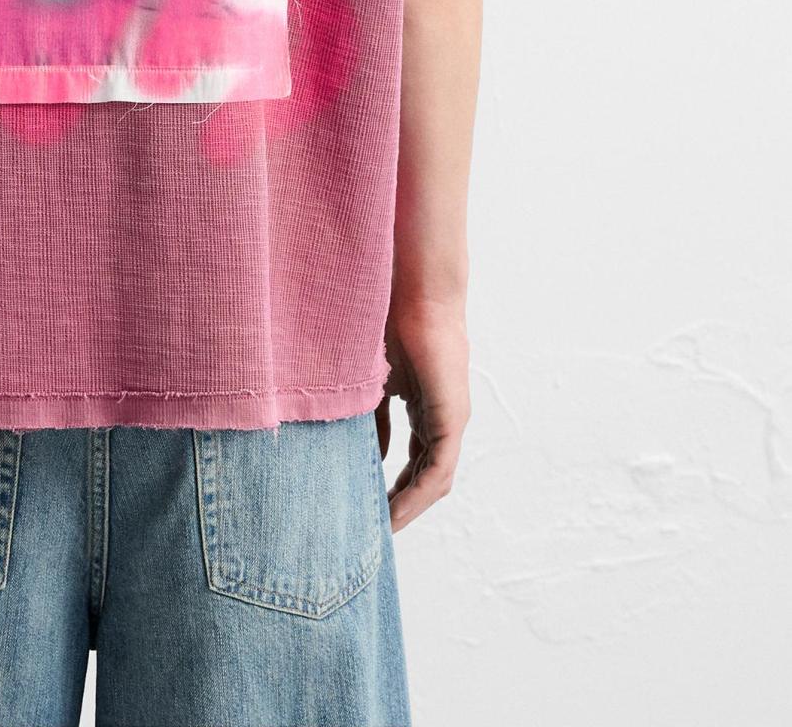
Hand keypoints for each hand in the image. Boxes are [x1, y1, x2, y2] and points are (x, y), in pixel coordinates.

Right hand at [375, 298, 469, 531]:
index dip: (398, 489)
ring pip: (435, 479)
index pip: (417, 462)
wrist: (413, 292)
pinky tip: (396, 510)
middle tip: (377, 528)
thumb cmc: (389, 322)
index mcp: (427, 408)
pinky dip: (417, 492)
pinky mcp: (452, 418)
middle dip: (404, 504)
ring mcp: (452, 420)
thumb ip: (374, 418)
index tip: (374, 508)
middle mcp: (445, 420)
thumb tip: (370, 456)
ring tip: (385, 528)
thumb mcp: (374, 380)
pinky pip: (438, 468)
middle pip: (428, 477)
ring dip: (411, 506)